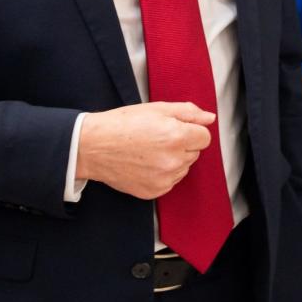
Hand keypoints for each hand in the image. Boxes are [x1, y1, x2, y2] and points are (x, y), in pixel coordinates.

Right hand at [76, 102, 214, 199]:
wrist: (92, 147)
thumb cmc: (122, 124)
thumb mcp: (157, 109)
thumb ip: (188, 112)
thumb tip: (210, 118)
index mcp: (177, 137)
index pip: (204, 137)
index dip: (191, 130)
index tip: (175, 128)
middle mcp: (173, 161)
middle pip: (194, 153)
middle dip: (183, 144)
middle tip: (157, 138)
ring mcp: (163, 179)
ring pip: (183, 168)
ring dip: (174, 159)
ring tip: (149, 150)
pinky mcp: (153, 192)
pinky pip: (170, 181)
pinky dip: (162, 173)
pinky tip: (145, 163)